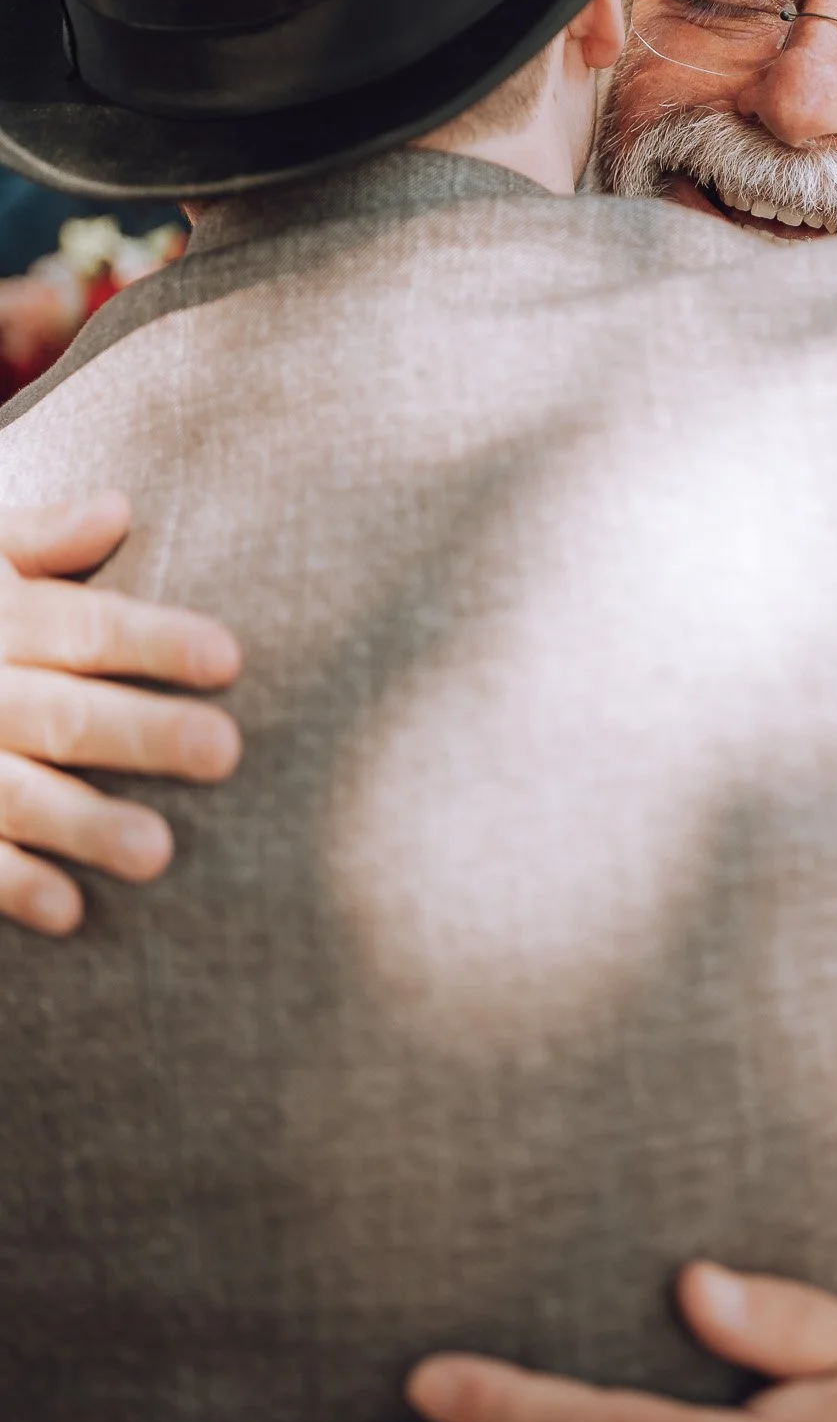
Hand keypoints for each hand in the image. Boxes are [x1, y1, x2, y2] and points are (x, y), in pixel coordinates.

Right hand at [0, 491, 240, 935]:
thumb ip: (38, 540)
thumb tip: (117, 509)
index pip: (85, 628)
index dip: (155, 642)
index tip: (229, 659)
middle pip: (63, 713)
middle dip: (141, 733)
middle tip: (223, 752)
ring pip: (16, 793)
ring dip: (83, 825)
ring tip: (159, 853)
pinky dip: (12, 884)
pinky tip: (69, 912)